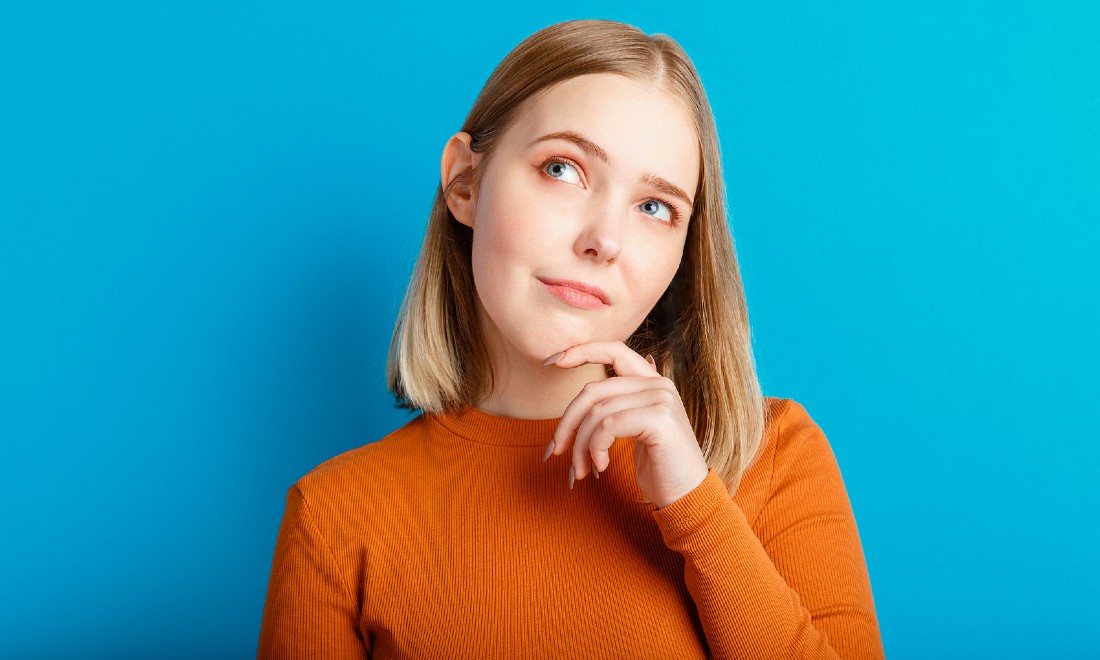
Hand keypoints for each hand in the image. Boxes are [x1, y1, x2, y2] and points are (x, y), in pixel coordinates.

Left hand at [542, 341, 709, 508]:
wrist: (688, 496)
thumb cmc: (659, 467)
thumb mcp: (635, 431)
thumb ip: (618, 407)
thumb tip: (583, 397)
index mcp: (652, 382)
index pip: (613, 350)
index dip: (580, 351)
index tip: (551, 361)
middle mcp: (658, 384)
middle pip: (594, 390)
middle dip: (568, 422)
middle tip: (555, 450)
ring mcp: (661, 399)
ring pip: (597, 412)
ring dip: (581, 445)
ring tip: (582, 469)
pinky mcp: (659, 418)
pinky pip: (608, 426)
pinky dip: (596, 449)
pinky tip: (601, 467)